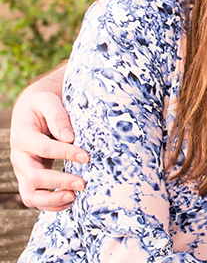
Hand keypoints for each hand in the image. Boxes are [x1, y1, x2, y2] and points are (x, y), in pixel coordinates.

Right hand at [9, 82, 88, 210]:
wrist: (30, 112)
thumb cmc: (41, 106)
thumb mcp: (47, 101)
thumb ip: (57, 116)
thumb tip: (69, 138)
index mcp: (23, 136)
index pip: (44, 148)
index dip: (66, 153)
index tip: (86, 157)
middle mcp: (20, 157)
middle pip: (34, 177)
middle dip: (59, 182)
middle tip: (83, 184)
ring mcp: (23, 171)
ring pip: (30, 195)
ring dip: (52, 200)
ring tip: (74, 197)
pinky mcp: (30, 179)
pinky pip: (36, 198)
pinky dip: (51, 204)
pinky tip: (70, 201)